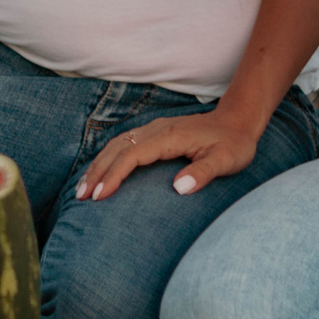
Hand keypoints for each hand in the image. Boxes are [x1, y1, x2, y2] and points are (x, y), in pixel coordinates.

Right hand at [75, 113, 259, 201]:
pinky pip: (123, 144)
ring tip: (82, 189)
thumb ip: (203, 173)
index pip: (133, 155)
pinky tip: (99, 172)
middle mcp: (157, 130)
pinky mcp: (154, 134)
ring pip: (117, 144)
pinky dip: (107, 158)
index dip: (114, 174)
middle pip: (117, 148)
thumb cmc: (233, 144)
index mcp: (170, 137)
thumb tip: (178, 188)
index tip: (100, 195)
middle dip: (97, 172)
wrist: (238, 122)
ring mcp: (154, 130)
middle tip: (81, 197)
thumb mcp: (226, 160)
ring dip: (98, 165)